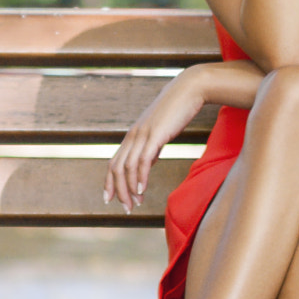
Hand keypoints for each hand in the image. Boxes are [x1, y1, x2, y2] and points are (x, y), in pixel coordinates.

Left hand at [104, 67, 207, 212]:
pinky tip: (142, 189)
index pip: (114, 163)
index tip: (109, 199)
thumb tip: (146, 165)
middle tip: (125, 208)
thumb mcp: (160, 133)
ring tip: (135, 204)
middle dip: (118, 191)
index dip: (109, 183)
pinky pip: (143, 160)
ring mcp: (142, 134)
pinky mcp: (155, 134)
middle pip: (116, 168)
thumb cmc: (177, 111)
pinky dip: (140, 177)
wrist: (189, 90)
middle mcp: (133, 136)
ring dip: (129, 189)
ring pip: (128, 167)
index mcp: (133, 136)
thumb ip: (151, 149)